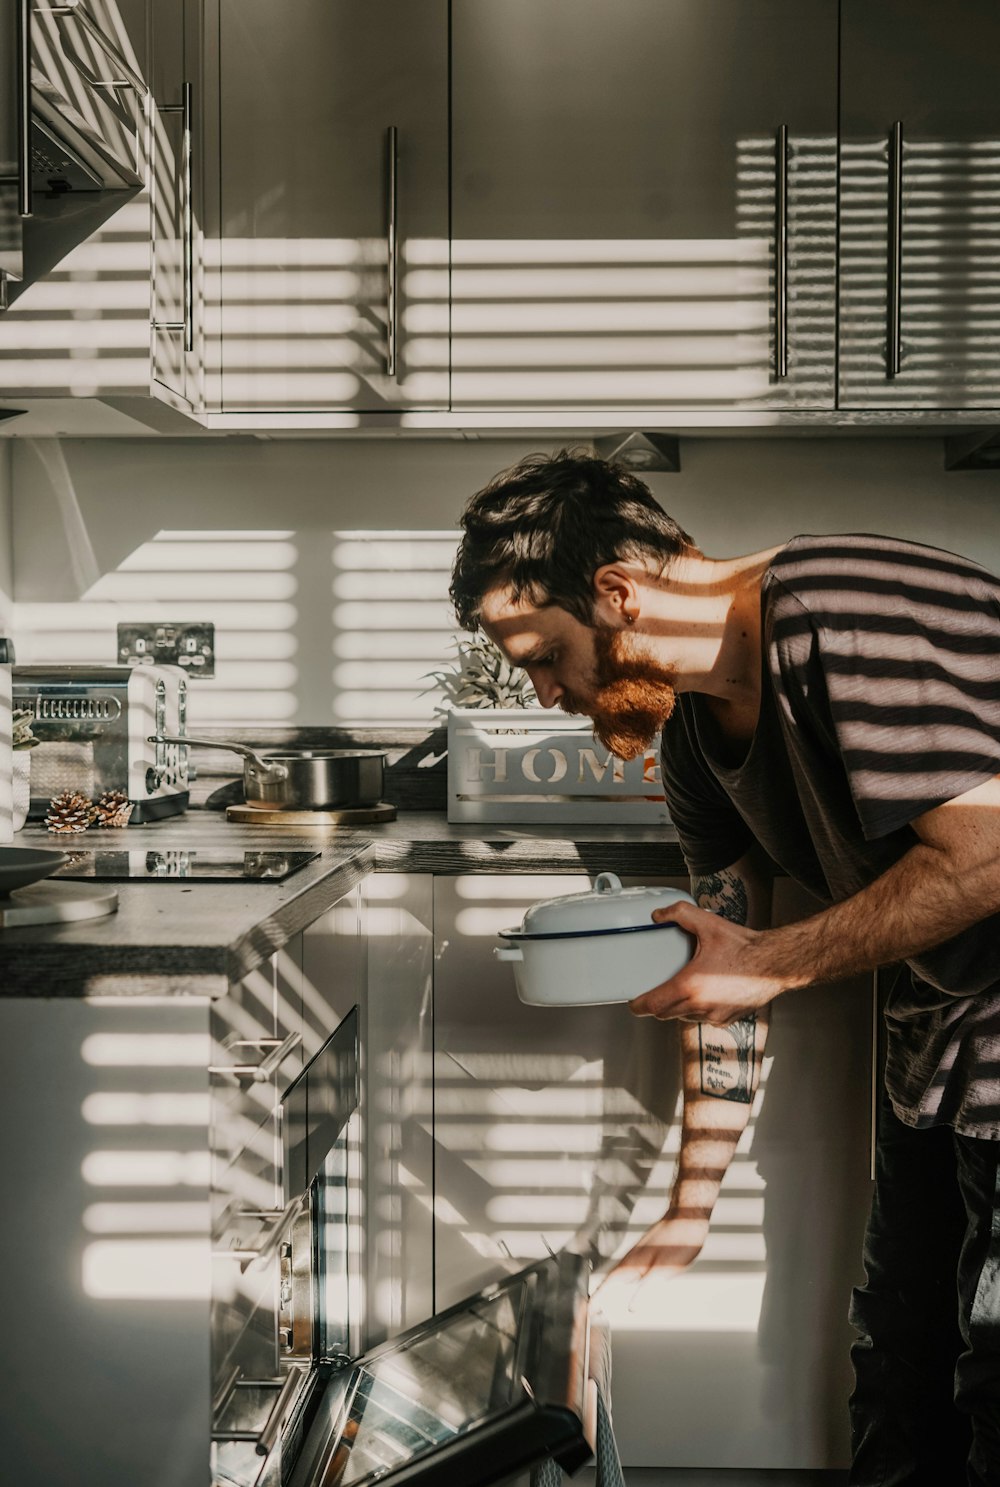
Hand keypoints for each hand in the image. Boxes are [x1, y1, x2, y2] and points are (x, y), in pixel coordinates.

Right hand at [592, 1212, 708, 1307]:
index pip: (609, 1284)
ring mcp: (638, 1255)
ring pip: (619, 1274)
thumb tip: (631, 1307)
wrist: (685, 1218)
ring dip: (609, 1286)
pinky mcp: (646, 1253)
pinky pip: (630, 1269)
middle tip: (591, 1308)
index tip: (588, 1309)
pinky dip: (623, 1279)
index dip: (598, 1297)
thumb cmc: (677, 1242)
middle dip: (600, 1293)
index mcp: (632, 1264)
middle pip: (610, 1280)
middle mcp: (632, 1260)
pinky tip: (628, 1282)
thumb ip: (645, 1289)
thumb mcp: (662, 1271)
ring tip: (602, 1298)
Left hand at [628, 901, 785, 1025]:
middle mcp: (701, 1005)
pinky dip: (698, 1009)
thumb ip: (680, 914)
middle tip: (653, 992)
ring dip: (679, 1007)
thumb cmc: (745, 948)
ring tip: (683, 988)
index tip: (633, 1002)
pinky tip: (705, 993)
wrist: (775, 964)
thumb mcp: (709, 924)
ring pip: (684, 1017)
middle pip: (665, 1014)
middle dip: (657, 1004)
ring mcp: (714, 1016)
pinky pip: (703, 1019)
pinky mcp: (727, 1020)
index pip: (654, 1005)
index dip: (639, 1005)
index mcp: (691, 985)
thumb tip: (660, 915)